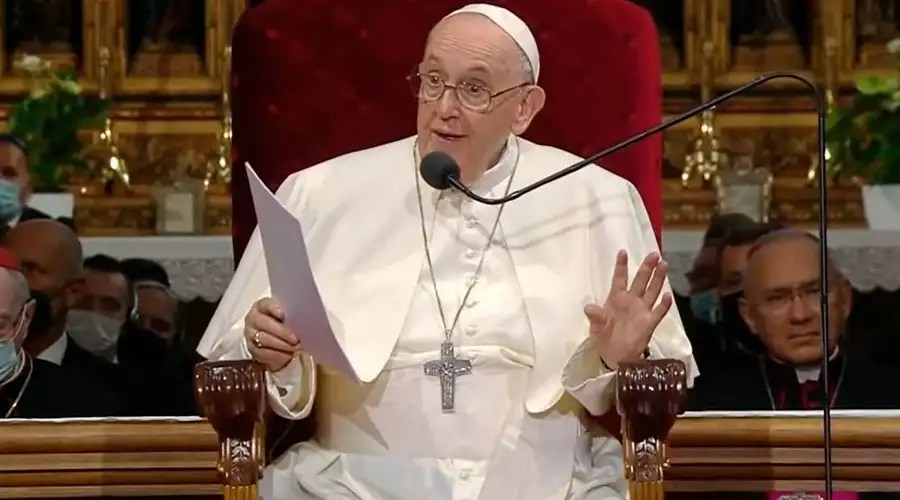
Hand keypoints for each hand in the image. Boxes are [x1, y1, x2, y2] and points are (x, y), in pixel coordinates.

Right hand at [244, 297, 301, 371]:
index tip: (284, 315)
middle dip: (282, 332)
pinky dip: (277, 356)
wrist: (279, 341)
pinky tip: (288, 355)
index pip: (266, 304)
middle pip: (263, 323)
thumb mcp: (289, 317)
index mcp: (262, 306)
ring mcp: (250, 335)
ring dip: (280, 345)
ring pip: (262, 340)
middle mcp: (253, 319)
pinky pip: (262, 354)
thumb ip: (291, 316)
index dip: (275, 308)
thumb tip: (303, 320)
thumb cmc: (285, 325)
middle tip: (296, 339)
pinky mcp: (252, 350)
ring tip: (294, 348)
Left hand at [584, 250, 671, 368]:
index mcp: (616, 298)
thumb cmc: (604, 337)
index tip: (623, 252)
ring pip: (652, 291)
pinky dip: (663, 305)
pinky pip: (658, 312)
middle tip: (654, 254)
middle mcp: (631, 301)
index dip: (621, 266)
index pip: (620, 278)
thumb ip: (595, 316)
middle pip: (640, 281)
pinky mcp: (649, 323)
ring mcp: (641, 311)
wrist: (614, 357)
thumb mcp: (596, 326)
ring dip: (658, 279)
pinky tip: (667, 296)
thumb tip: (588, 308)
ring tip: (664, 265)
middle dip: (647, 267)